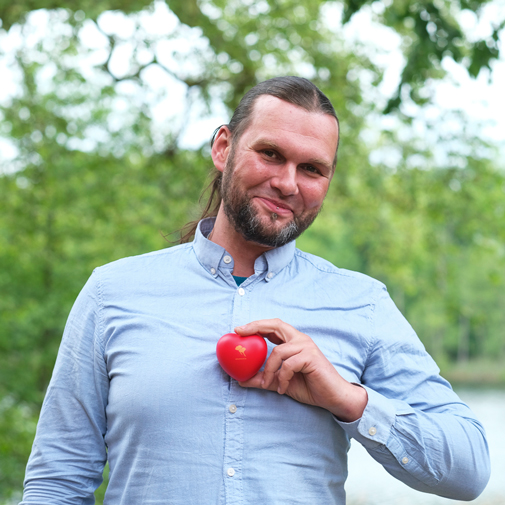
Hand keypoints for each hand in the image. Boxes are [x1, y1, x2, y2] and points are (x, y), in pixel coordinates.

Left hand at [235, 318, 367, 421]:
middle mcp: (300, 339)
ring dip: (269, 370)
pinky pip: (288, 365)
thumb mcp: (280, 382)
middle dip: (256, 326)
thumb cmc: (309, 386)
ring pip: (278, 351)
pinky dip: (281, 378)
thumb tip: (241, 379)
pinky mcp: (311, 357)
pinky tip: (282, 388)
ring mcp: (306, 346)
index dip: (256, 325)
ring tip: (268, 384)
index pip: (273, 326)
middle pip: (276, 324)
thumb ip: (263, 378)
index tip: (238, 330)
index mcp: (293, 341)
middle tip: (240, 332)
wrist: (332, 397)